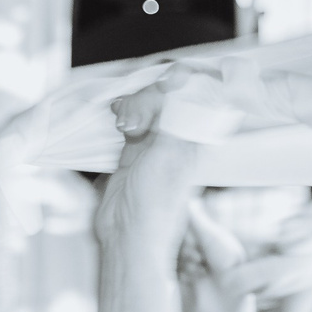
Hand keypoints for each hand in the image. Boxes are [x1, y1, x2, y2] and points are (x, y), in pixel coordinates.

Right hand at [98, 79, 202, 267]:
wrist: (128, 235)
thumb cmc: (156, 202)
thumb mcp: (169, 154)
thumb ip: (172, 117)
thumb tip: (174, 82)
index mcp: (197, 138)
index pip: (197, 95)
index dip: (184, 81)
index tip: (169, 75)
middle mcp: (179, 137)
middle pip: (170, 96)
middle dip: (150, 93)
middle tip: (135, 111)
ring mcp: (155, 144)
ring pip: (147, 106)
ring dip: (133, 104)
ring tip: (122, 121)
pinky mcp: (132, 152)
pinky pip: (129, 122)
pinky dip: (120, 114)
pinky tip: (114, 117)